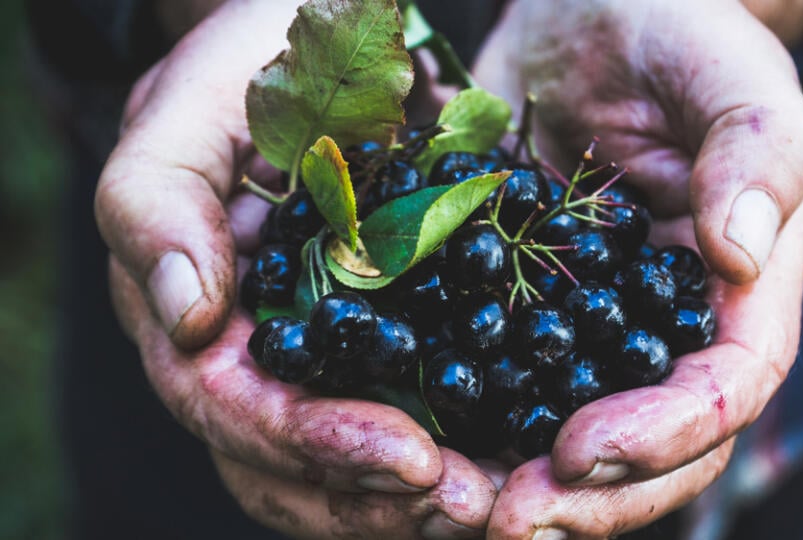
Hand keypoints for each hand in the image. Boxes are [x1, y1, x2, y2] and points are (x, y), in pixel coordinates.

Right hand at [96, 1, 494, 536]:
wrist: (334, 51)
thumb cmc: (252, 67)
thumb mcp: (190, 107)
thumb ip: (156, 199)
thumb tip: (185, 315)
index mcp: (197, 320)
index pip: (234, 411)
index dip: (312, 446)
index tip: (407, 458)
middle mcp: (258, 359)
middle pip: (294, 470)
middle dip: (378, 499)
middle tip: (472, 505)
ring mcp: (326, 361)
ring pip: (353, 469)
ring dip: (424, 500)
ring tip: (502, 500)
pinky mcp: (396, 343)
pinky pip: (421, 417)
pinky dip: (465, 450)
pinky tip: (518, 458)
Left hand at [472, 0, 802, 535]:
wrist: (589, 17)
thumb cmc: (677, 32)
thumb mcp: (730, 73)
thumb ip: (756, 154)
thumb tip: (740, 254)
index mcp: (736, 292)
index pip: (724, 391)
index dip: (663, 435)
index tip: (581, 447)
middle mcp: (663, 329)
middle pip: (652, 448)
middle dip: (588, 496)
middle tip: (507, 521)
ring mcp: (590, 329)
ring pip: (571, 437)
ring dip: (519, 487)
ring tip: (454, 508)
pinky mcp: (521, 311)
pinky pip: (500, 385)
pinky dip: (465, 426)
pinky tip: (411, 443)